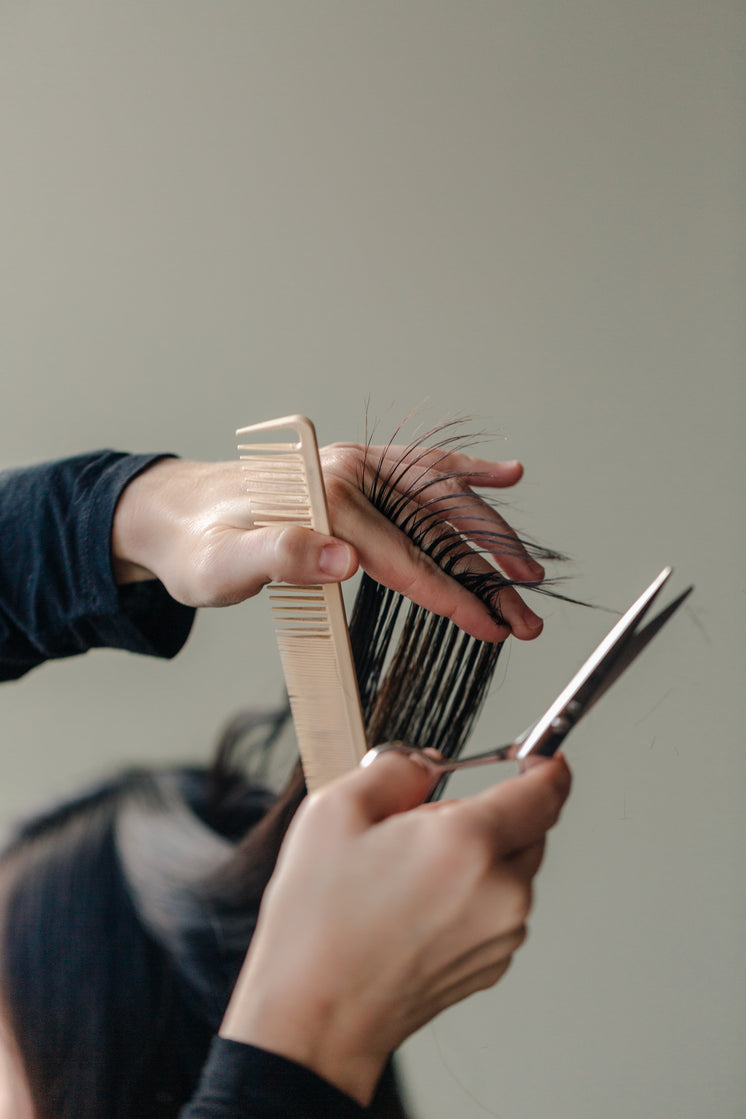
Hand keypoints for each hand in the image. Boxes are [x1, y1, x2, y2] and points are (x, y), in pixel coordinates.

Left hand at [111, 443, 543, 641]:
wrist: (175, 516)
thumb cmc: (197, 548)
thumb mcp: (222, 567)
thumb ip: (281, 557)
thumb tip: (347, 560)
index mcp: (322, 497)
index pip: (403, 557)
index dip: (452, 596)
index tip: (491, 627)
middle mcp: (347, 473)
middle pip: (435, 530)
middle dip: (486, 578)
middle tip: (525, 620)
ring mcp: (355, 469)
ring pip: (440, 503)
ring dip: (489, 539)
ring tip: (528, 576)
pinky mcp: (356, 474)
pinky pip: (421, 473)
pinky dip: (464, 476)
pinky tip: (505, 476)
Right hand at [220, 750, 570, 1103]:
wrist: (314, 1019)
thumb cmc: (319, 923)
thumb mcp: (335, 811)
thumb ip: (395, 769)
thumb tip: (427, 764)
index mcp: (467, 843)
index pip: (544, 792)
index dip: (547, 765)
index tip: (543, 755)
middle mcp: (500, 891)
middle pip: (530, 829)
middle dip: (492, 812)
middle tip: (426, 823)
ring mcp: (502, 935)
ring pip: (512, 870)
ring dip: (481, 857)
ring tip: (409, 875)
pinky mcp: (492, 965)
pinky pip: (499, 909)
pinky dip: (473, 896)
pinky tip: (416, 908)